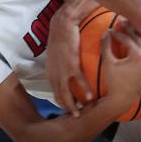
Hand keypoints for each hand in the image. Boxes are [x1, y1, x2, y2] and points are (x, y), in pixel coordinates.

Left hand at [47, 0, 94, 116]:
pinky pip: (79, 82)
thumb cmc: (61, 36)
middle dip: (67, 108)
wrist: (63, 24)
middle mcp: (54, 74)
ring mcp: (62, 71)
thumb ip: (59, 64)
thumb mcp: (56, 54)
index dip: (62, 102)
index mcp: (50, 72)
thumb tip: (65, 69)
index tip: (69, 108)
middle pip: (60, 96)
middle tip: (75, 116)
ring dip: (74, 105)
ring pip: (67, 93)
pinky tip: (90, 98)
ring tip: (80, 113)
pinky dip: (84, 91)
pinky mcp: (72, 64)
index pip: (55, 92)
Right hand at [101, 28, 140, 106]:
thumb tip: (105, 32)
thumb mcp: (108, 62)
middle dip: (130, 31)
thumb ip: (106, 46)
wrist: (123, 98)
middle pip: (140, 38)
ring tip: (137, 31)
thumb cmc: (114, 80)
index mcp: (137, 56)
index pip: (127, 39)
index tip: (111, 31)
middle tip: (123, 24)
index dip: (118, 34)